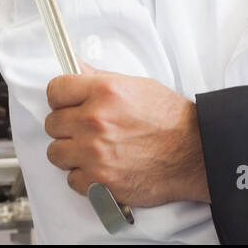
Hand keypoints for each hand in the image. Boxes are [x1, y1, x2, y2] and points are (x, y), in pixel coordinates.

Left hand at [43, 62, 208, 207]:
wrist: (195, 153)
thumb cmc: (170, 119)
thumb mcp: (135, 85)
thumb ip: (99, 78)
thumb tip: (74, 66)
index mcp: (103, 92)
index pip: (55, 90)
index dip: (61, 97)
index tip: (66, 103)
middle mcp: (95, 122)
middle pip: (52, 123)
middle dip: (66, 125)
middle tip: (85, 128)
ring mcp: (95, 154)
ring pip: (56, 153)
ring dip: (71, 152)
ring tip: (91, 150)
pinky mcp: (100, 182)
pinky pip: (71, 180)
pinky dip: (84, 177)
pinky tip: (101, 168)